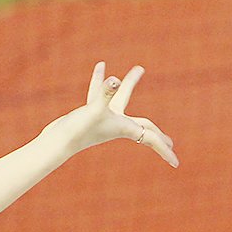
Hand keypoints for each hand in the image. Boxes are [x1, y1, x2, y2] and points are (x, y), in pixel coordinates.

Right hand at [46, 62, 177, 166]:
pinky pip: (100, 95)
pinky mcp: (90, 114)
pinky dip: (101, 82)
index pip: (151, 138)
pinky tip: (101, 67)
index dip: (164, 150)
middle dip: (157, 132)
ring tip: (138, 69)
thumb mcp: (93, 109)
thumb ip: (104, 93)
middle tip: (171, 142)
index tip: (176, 165)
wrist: (56, 141)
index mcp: (125, 127)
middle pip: (145, 125)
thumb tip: (113, 79)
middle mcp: (118, 125)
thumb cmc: (77, 130)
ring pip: (122, 102)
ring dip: (129, 86)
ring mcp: (104, 119)